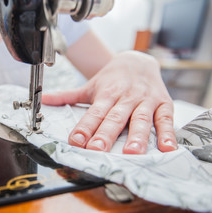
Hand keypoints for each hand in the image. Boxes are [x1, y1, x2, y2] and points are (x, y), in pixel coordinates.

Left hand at [42, 51, 176, 153]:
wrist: (137, 60)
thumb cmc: (112, 79)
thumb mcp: (89, 86)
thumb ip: (67, 95)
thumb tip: (44, 100)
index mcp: (106, 94)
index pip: (94, 113)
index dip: (85, 127)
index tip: (76, 141)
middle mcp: (125, 97)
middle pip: (115, 117)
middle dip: (106, 134)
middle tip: (98, 150)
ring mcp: (145, 100)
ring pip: (141, 119)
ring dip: (138, 136)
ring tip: (133, 152)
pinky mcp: (163, 103)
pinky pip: (165, 119)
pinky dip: (168, 133)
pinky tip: (167, 147)